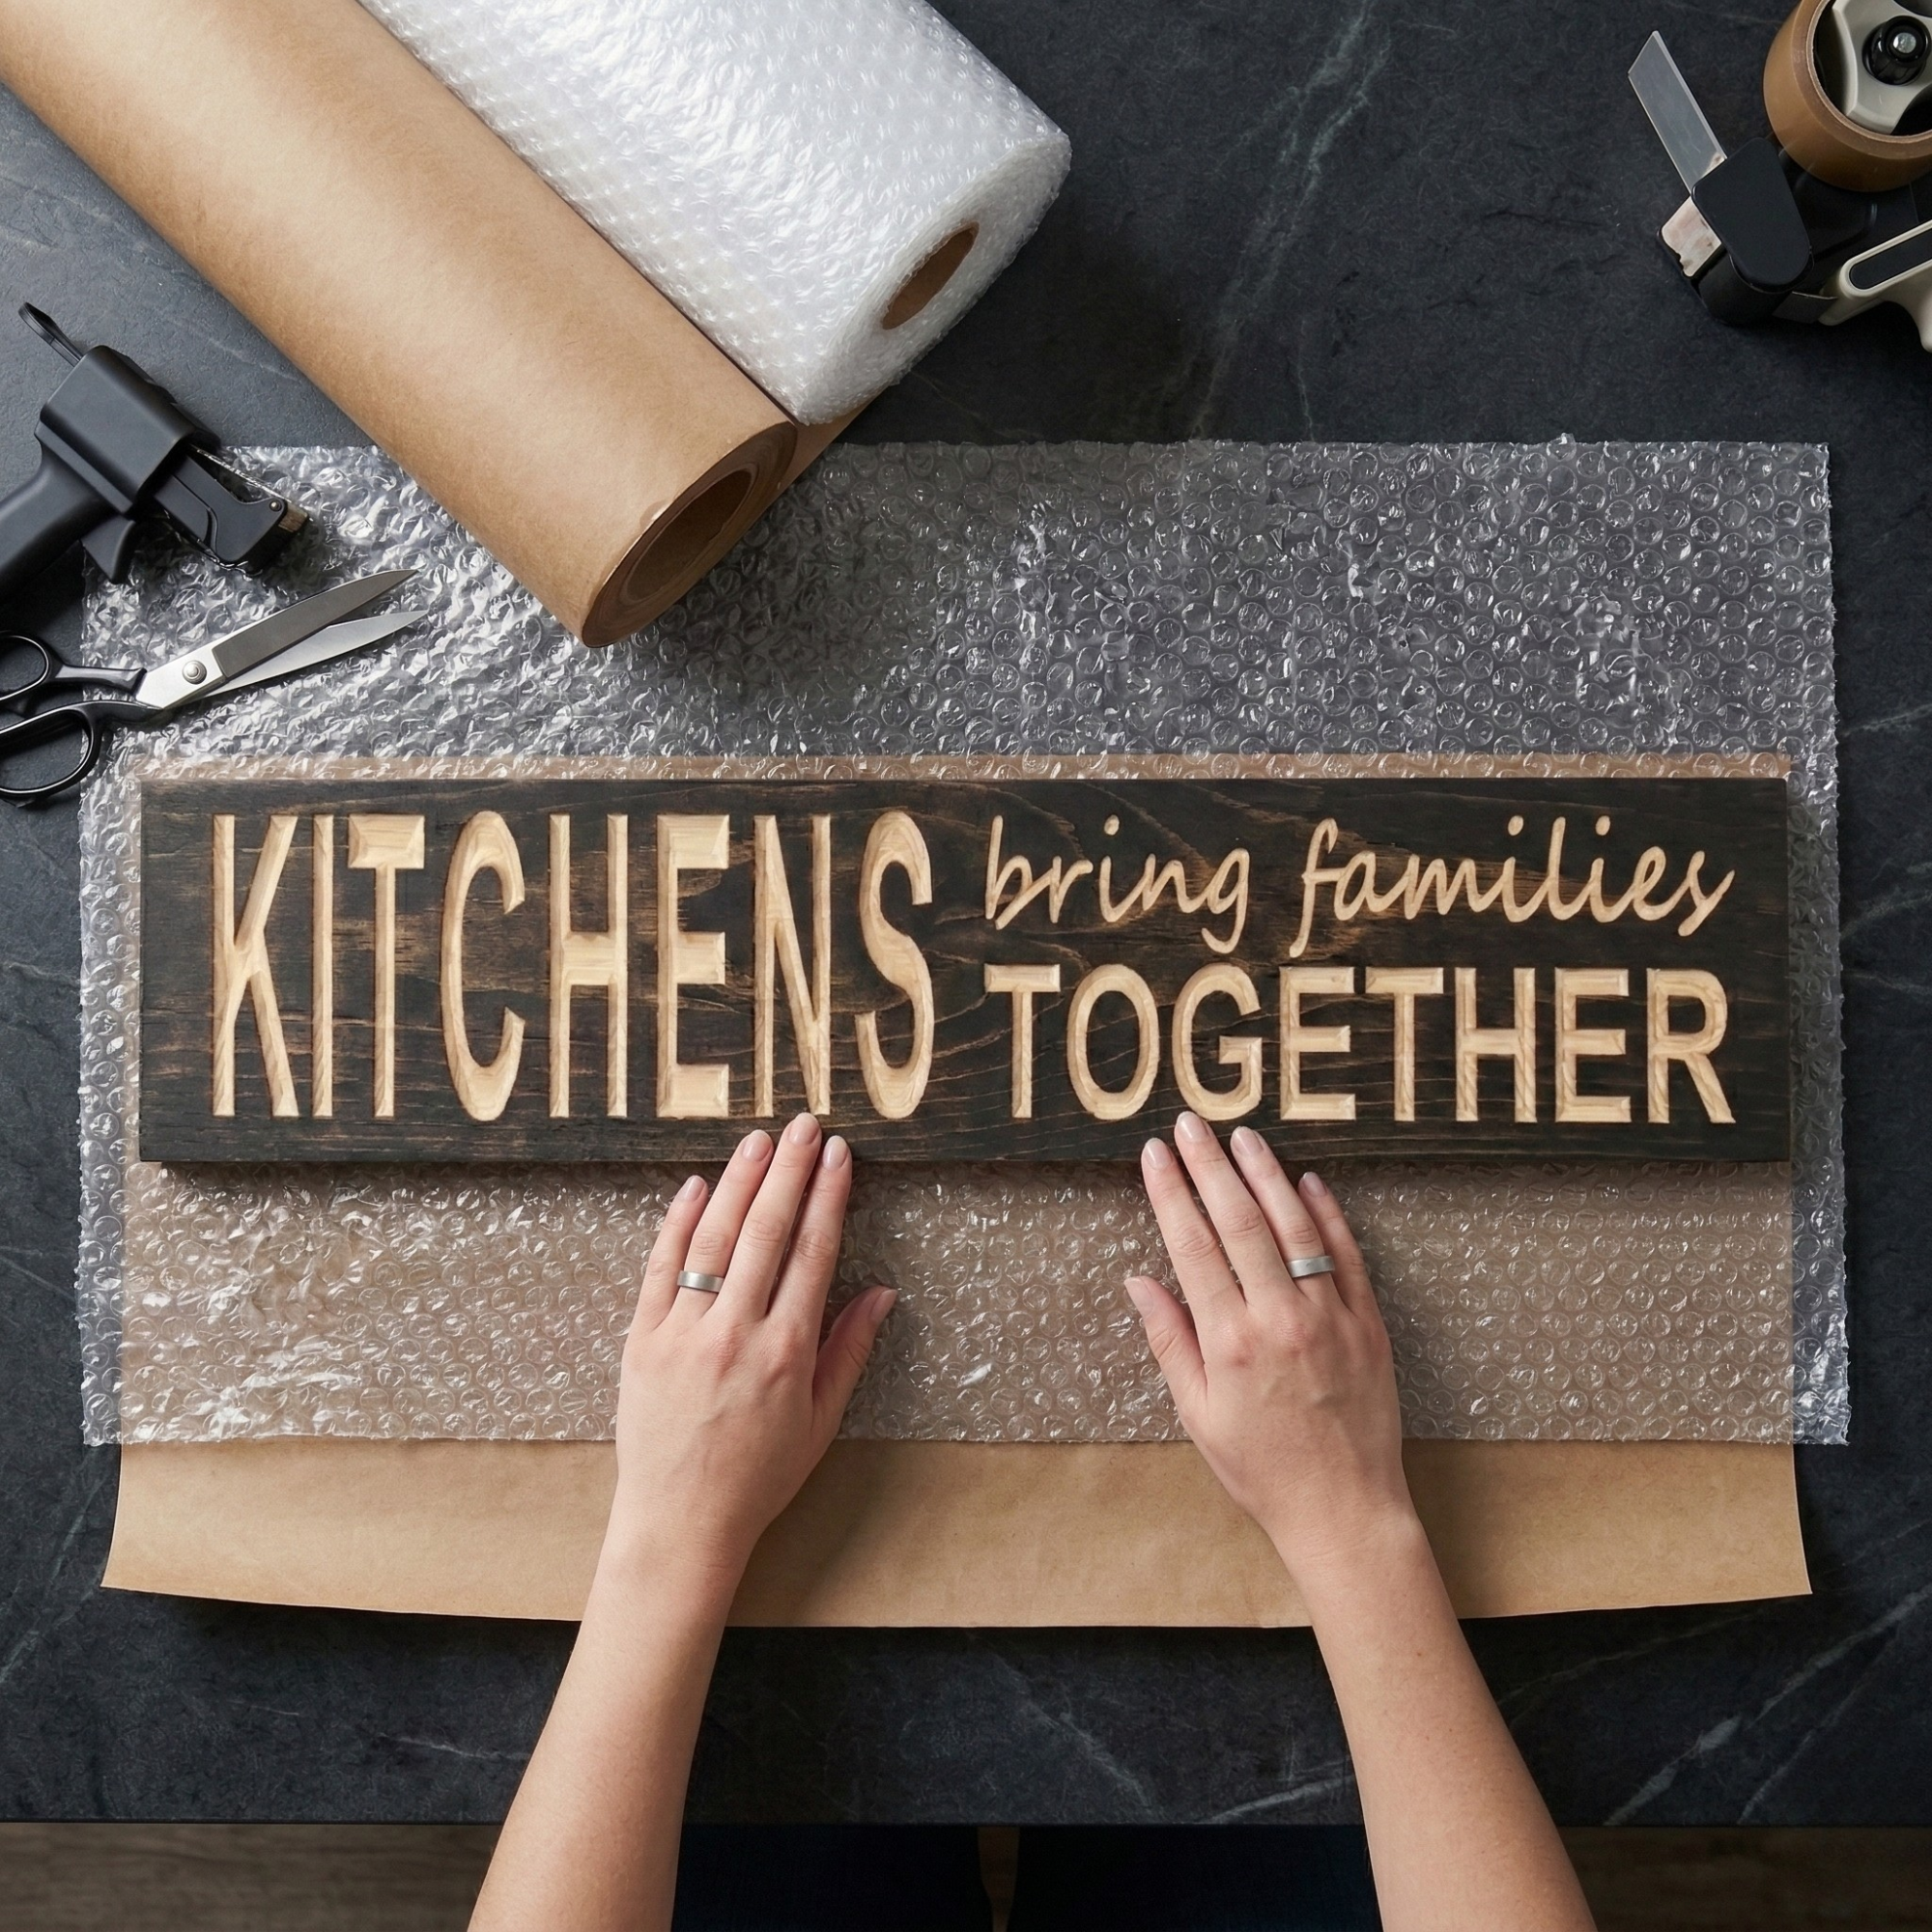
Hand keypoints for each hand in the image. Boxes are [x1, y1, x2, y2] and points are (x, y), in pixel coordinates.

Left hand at [603, 1113, 894, 1592]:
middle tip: (804, 1125)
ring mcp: (684, 1333)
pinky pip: (661, 1268)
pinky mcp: (642, 1340)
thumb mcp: (821, 1421)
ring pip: (714, 1238)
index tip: (840, 1155)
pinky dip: (677, 1223)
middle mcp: (736, 1333)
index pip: (813, 1252)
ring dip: (739, 1182)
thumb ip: (849, 1350)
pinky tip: (697, 1186)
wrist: (680, 1522)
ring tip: (759, 1141)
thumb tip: (882, 1291)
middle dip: (790, 1171)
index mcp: (786, 1352)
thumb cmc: (758, 1477)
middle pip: (767, 1231)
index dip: (829, 1197)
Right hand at [1128, 1112, 1418, 1595]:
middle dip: (1210, 1166)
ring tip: (1243, 1138)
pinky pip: (1345, 1254)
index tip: (1156, 1155)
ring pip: (1294, 1226)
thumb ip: (1170, 1340)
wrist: (1344, 1510)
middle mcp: (1279, 1319)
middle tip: (1191, 1126)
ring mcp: (1329, 1316)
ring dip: (1265, 1175)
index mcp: (1229, 1342)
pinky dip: (1327, 1213)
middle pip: (1239, 1221)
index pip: (1192, 1245)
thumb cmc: (1261, 1470)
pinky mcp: (1367, 1323)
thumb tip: (1140, 1281)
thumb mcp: (1197, 1414)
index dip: (1171, 1193)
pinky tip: (1307, 1181)